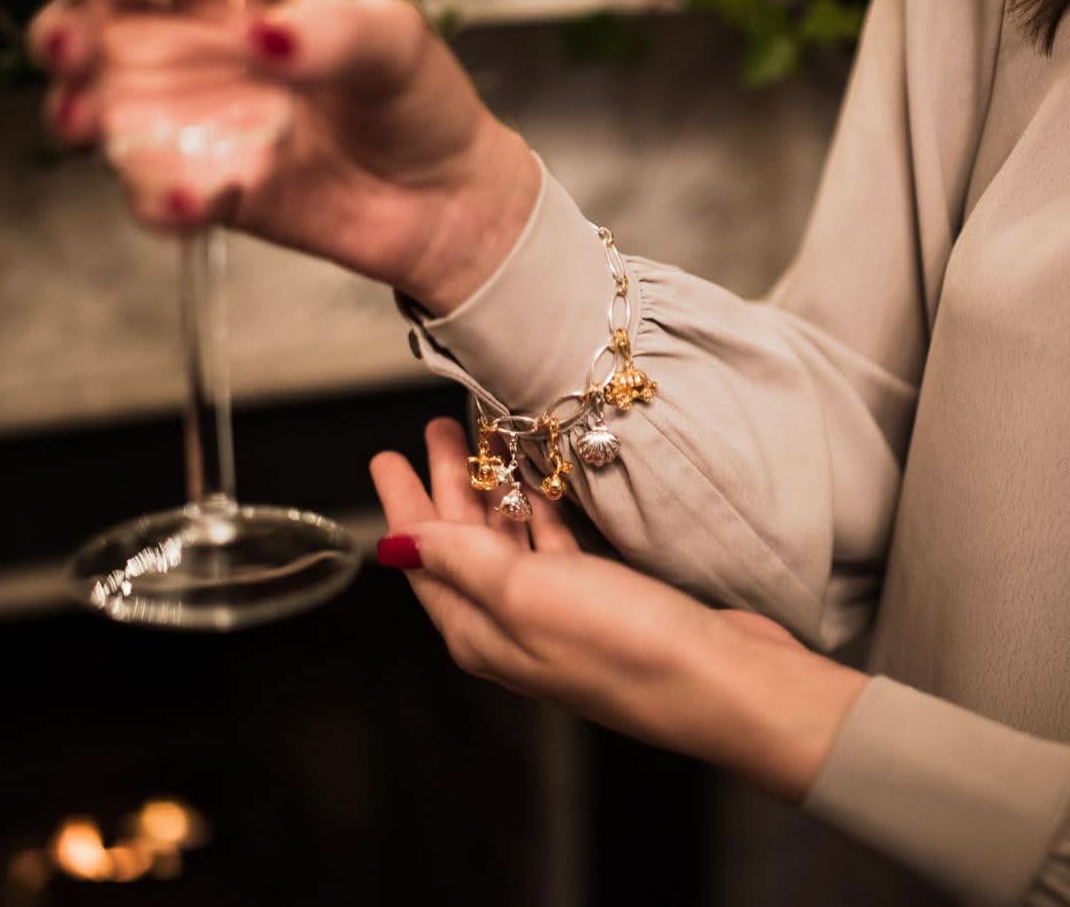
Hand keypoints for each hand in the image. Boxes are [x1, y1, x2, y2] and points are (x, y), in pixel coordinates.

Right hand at [17, 0, 538, 315]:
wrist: (449, 202)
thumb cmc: (424, 104)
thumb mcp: (396, 41)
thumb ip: (335, 32)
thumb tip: (263, 37)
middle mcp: (212, 51)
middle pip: (110, 27)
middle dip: (74, 30)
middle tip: (75, 48)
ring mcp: (207, 123)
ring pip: (116, 109)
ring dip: (88, 111)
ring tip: (91, 122)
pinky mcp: (217, 190)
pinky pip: (165, 191)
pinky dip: (158, 197)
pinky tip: (179, 200)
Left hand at [370, 418, 868, 802]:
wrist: (719, 679)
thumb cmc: (621, 642)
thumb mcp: (525, 593)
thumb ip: (460, 563)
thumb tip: (395, 546)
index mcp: (479, 629)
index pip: (423, 559)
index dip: (403, 504)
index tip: (387, 455)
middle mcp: (511, 622)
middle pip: (461, 544)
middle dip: (446, 484)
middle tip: (439, 428)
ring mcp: (556, 609)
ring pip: (507, 539)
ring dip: (492, 489)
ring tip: (483, 437)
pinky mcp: (601, 596)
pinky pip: (553, 544)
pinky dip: (539, 509)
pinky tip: (537, 482)